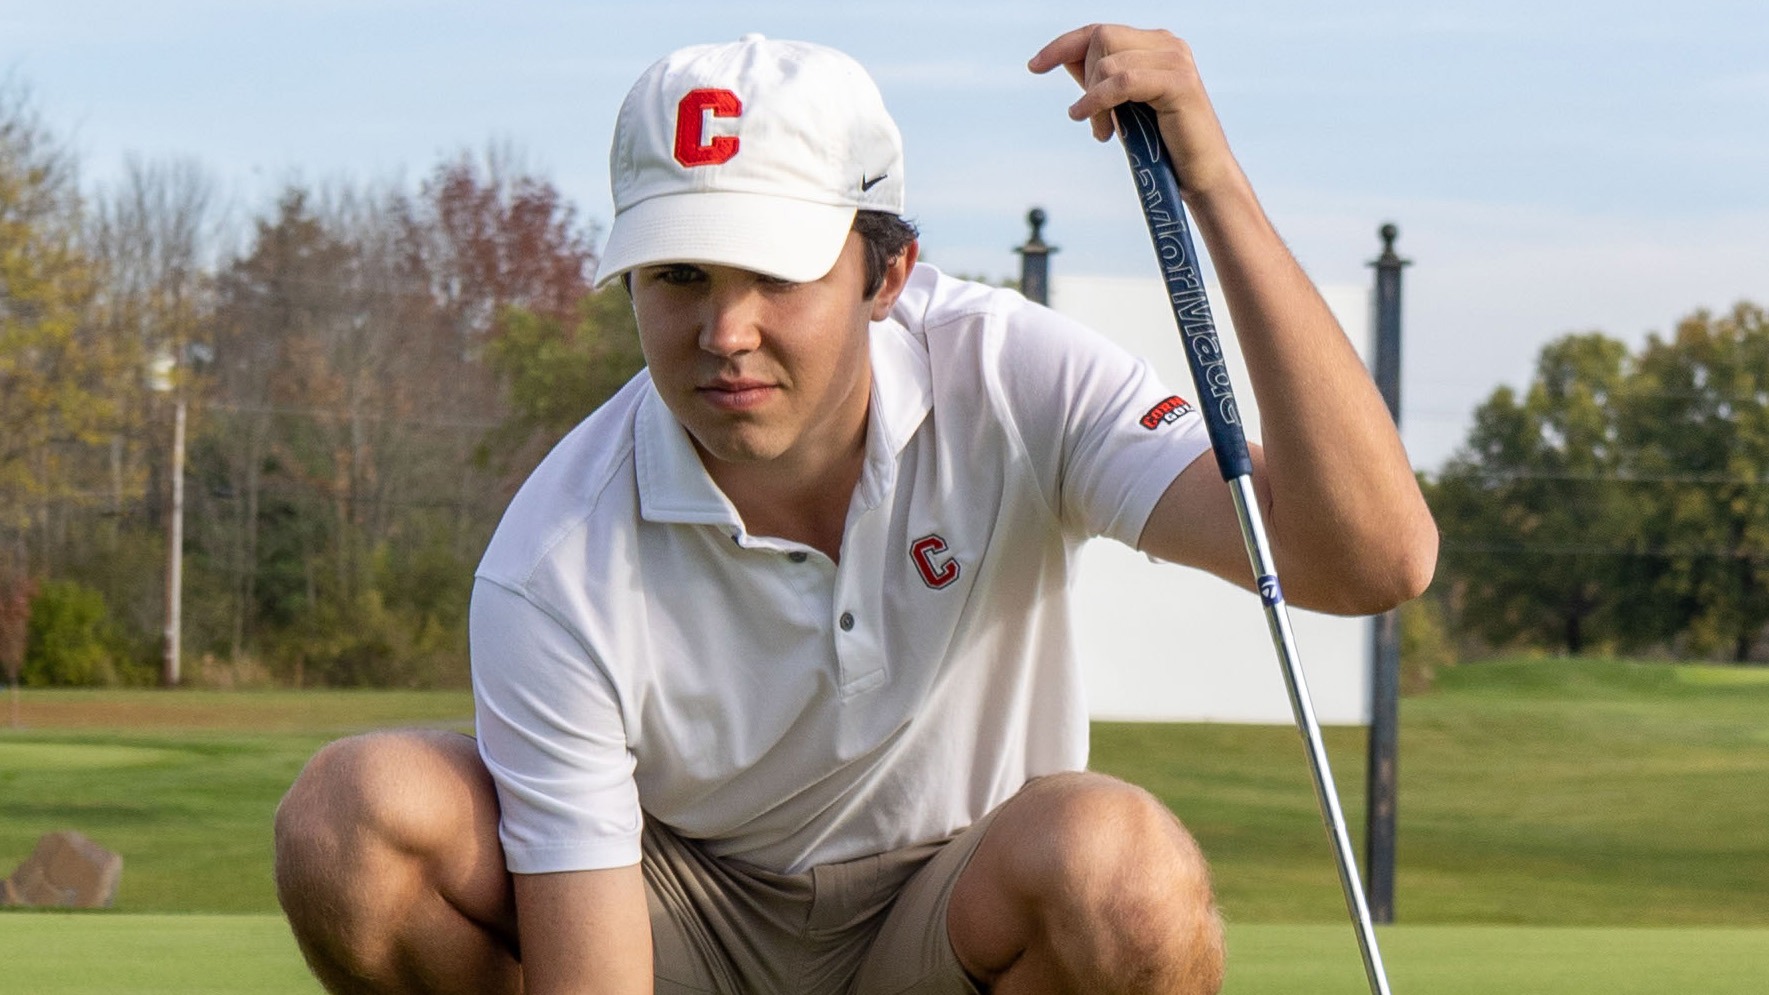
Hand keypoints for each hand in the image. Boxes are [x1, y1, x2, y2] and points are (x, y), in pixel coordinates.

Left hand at [1029, 24, 1241, 200]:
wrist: (1198, 175)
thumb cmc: (1159, 144)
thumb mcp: (1121, 106)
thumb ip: (1098, 79)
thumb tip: (1064, 57)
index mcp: (1155, 45)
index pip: (1099, 30)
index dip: (1062, 45)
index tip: (1034, 66)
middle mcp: (1168, 45)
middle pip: (1101, 38)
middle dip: (1085, 79)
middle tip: (1087, 119)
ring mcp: (1176, 60)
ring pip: (1108, 62)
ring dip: (1093, 100)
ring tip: (1101, 131)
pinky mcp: (1179, 82)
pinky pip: (1123, 82)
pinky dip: (1099, 101)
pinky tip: (1093, 122)